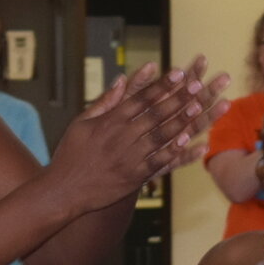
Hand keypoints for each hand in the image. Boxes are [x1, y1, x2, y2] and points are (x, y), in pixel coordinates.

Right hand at [51, 59, 226, 208]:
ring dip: (182, 121)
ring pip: (161, 136)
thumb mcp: (81, 123)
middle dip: (178, 98)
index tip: (179, 73)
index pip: (140, 99)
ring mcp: (129, 158)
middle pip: (155, 114)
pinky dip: (176, 152)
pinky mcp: (134, 176)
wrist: (64, 191)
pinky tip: (192, 143)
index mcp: (109, 122)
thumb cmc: (70, 155)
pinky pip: (159, 162)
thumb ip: (104, 102)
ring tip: (199, 107)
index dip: (161, 85)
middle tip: (197, 84)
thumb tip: (121, 79)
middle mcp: (121, 137)